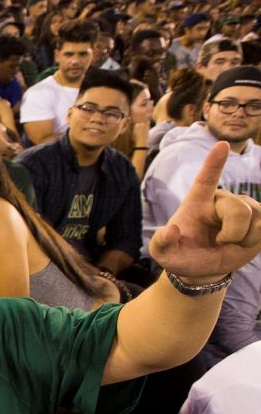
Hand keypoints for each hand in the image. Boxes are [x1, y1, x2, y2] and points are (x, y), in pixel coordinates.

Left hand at [150, 142, 260, 282]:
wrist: (202, 268)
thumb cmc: (181, 255)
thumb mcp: (163, 254)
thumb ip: (161, 243)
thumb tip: (171, 230)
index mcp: (197, 202)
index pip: (206, 179)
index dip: (214, 163)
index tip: (222, 144)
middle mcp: (221, 200)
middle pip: (238, 208)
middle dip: (232, 232)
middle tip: (219, 242)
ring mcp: (242, 207)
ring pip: (255, 217)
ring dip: (243, 238)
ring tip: (228, 243)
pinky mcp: (258, 218)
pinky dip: (254, 241)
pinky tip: (242, 243)